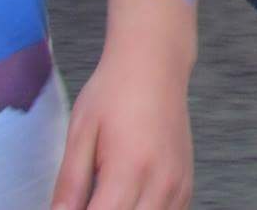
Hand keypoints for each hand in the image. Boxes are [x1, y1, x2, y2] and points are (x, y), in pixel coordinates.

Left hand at [50, 43, 192, 209]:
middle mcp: (160, 182)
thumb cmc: (115, 91)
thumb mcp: (80, 133)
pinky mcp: (186, 182)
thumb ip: (70, 184)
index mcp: (129, 169)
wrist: (155, 62)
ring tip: (106, 198)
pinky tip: (129, 202)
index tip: (71, 208)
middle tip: (87, 200)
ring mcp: (178, 184)